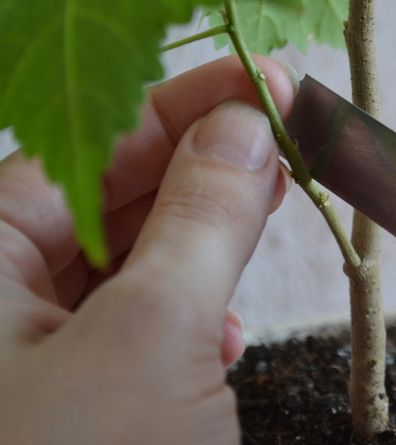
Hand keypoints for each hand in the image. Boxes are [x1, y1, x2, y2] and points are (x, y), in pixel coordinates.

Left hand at [0, 56, 293, 443]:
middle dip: (205, 162)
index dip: (187, 100)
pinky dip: (190, 307)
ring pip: (133, 255)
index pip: (90, 141)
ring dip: (205, 234)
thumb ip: (201, 217)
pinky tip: (223, 328)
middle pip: (112, 190)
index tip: (265, 78)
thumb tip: (247, 124)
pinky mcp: (83, 392)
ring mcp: (36, 349)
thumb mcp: (154, 335)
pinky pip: (138, 318)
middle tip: (284, 135)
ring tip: (266, 212)